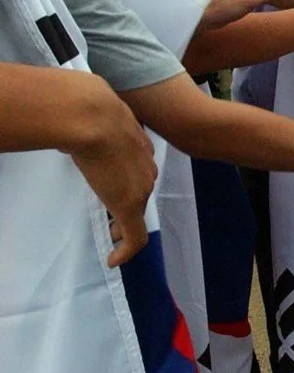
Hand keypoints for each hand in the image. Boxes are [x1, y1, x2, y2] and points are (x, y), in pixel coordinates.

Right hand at [69, 76, 157, 266]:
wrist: (93, 117)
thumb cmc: (87, 112)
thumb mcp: (93, 118)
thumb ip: (90, 126)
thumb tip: (69, 123)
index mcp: (139, 145)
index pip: (140, 167)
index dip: (130, 181)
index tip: (114, 189)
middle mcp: (145, 167)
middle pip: (142, 190)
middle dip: (128, 205)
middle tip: (114, 220)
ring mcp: (139, 188)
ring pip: (137, 212)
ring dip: (124, 226)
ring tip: (112, 237)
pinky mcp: (129, 207)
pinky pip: (134, 237)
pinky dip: (126, 251)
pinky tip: (114, 260)